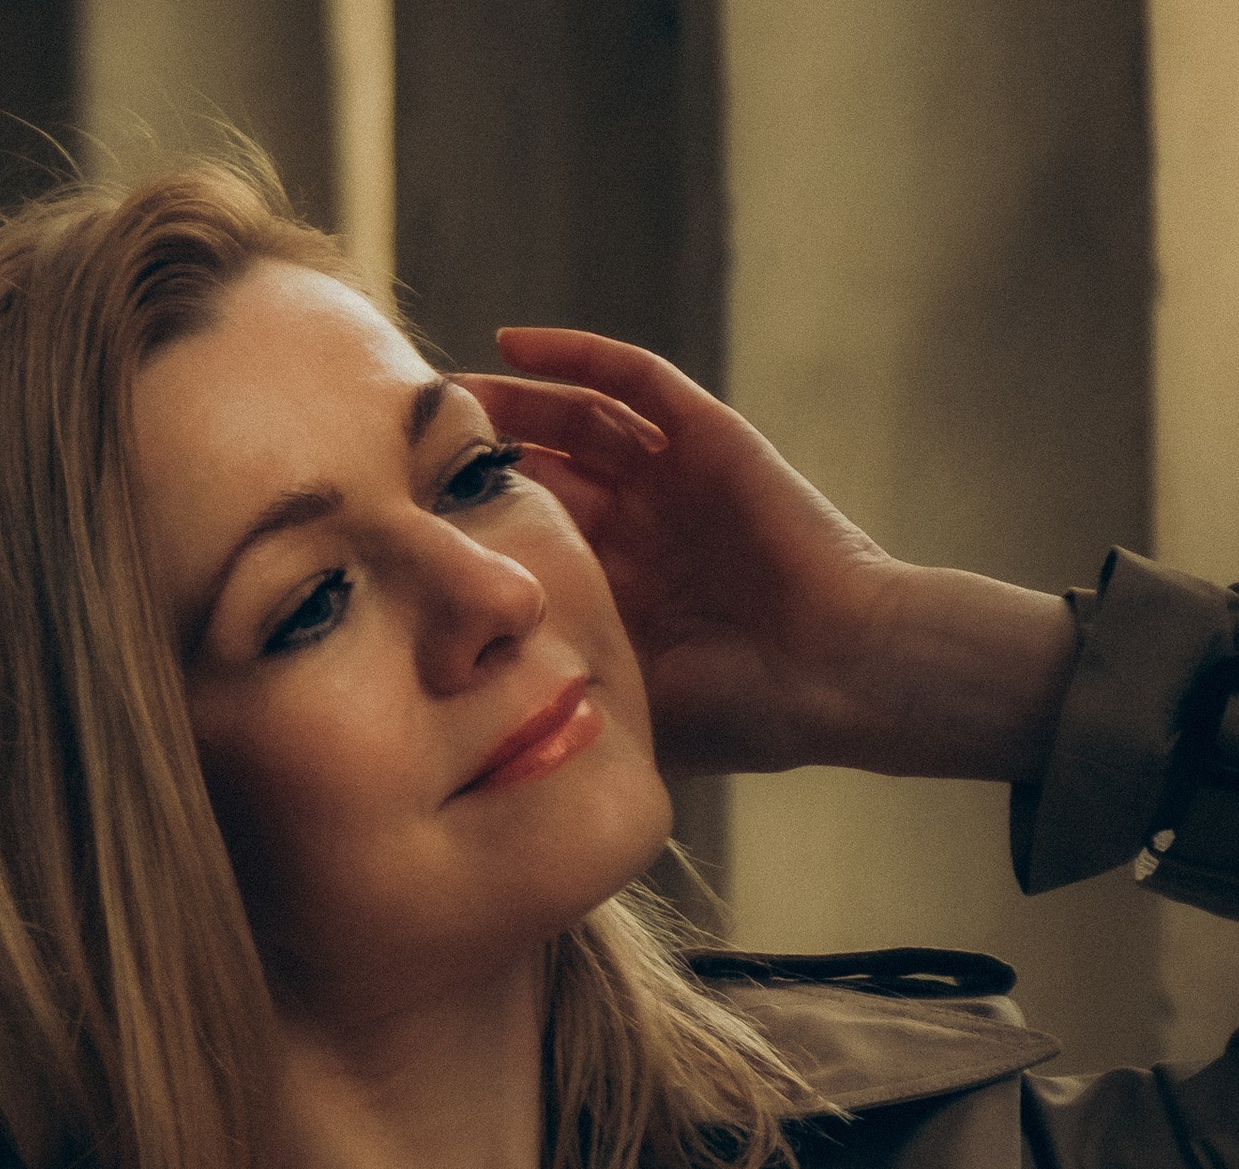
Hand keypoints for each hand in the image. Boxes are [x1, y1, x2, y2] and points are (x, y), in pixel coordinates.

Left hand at [461, 327, 1073, 786]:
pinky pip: (635, 380)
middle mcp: (644, 529)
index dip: (472, 529)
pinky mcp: (711, 438)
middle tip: (403, 443)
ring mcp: (675, 479)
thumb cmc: (745, 713)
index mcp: (621, 592)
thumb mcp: (629, 713)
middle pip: (546, 473)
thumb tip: (469, 753)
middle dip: (480, 458)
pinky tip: (510, 344)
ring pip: (578, 421)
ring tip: (445, 391)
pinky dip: (577, 356)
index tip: (400, 524)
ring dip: (514, 403)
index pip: (531, 543)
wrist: (837, 676)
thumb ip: (565, 708)